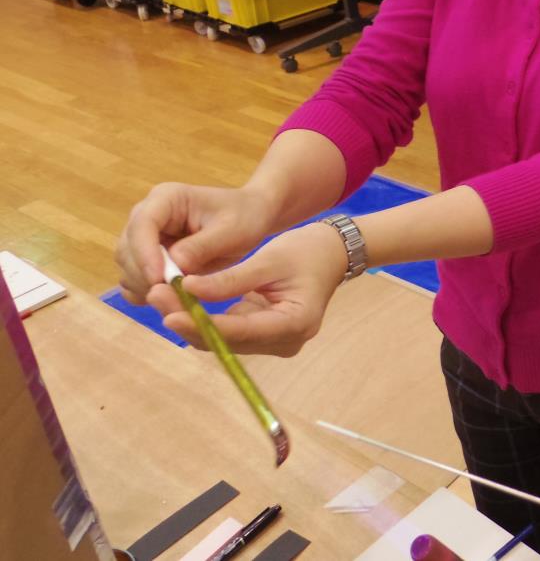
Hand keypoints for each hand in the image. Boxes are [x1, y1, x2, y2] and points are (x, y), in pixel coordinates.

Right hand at [115, 182, 277, 303]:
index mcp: (166, 199)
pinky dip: (146, 293)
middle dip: (145, 275)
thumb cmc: (244, 217)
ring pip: (127, 267)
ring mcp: (145, 237)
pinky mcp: (148, 258)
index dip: (145, 254)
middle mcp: (148, 215)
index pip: (142, 225)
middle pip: (127, 249)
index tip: (159, 279)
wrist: (251, 218)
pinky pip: (134, 280)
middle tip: (172, 296)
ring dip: (145, 287)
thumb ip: (201, 247)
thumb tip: (173, 269)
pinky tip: (170, 298)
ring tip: (177, 298)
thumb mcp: (231, 230)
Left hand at [147, 222, 348, 356]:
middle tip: (155, 296)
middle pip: (229, 340)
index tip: (168, 315)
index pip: (241, 331)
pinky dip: (205, 318)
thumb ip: (230, 278)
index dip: (203, 325)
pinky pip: (229, 332)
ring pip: (224, 339)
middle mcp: (286, 342)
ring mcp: (275, 342)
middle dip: (190, 320)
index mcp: (295, 323)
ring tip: (160, 296)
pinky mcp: (264, 335)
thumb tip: (187, 288)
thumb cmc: (307, 251)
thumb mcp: (269, 259)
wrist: (331, 253)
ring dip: (192, 319)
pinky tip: (180, 301)